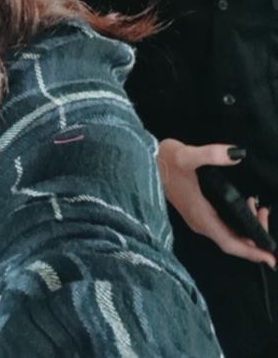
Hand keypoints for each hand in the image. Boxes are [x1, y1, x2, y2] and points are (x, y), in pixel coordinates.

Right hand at [157, 139, 275, 267]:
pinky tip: (243, 203)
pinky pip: (222, 225)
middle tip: (265, 214)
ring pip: (228, 233)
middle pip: (232, 241)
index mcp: (200, 216)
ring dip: (246, 228)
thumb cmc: (164, 160)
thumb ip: (212, 154)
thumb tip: (237, 154)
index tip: (270, 256)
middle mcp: (200, 222)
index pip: (230, 242)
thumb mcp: (187, 154)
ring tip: (258, 208)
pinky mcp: (197, 211)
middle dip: (254, 236)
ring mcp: (198, 218)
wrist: (145, 160)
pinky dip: (237, 220)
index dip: (251, 252)